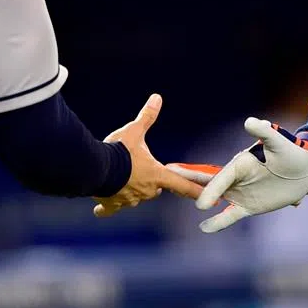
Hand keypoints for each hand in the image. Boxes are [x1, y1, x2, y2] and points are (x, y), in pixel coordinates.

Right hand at [92, 94, 203, 217]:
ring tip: (120, 179)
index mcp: (156, 174)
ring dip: (130, 190)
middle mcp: (146, 190)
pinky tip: (99, 209)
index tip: (212, 201)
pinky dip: (106, 208)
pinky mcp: (111, 204)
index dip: (197, 192)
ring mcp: (129, 199)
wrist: (95, 167)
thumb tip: (157, 97)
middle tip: (141, 171)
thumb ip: (147, 117)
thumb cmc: (118, 150)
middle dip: (151, 183)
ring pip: (135, 198)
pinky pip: (110, 209)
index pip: (183, 186)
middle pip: (156, 190)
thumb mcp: (134, 131)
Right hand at [167, 118, 307, 232]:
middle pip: (209, 183)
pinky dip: (217, 222)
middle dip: (188, 183)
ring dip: (198, 200)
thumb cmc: (292, 153)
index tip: (200, 202)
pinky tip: (204, 228)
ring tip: (177, 199)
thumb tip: (250, 121)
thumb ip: (264, 132)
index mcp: (240, 163)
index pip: (222, 178)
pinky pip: (229, 216)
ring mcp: (240, 193)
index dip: (211, 189)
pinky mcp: (247, 206)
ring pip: (215, 199)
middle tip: (165, 179)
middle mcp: (236, 178)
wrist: (305, 173)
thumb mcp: (279, 143)